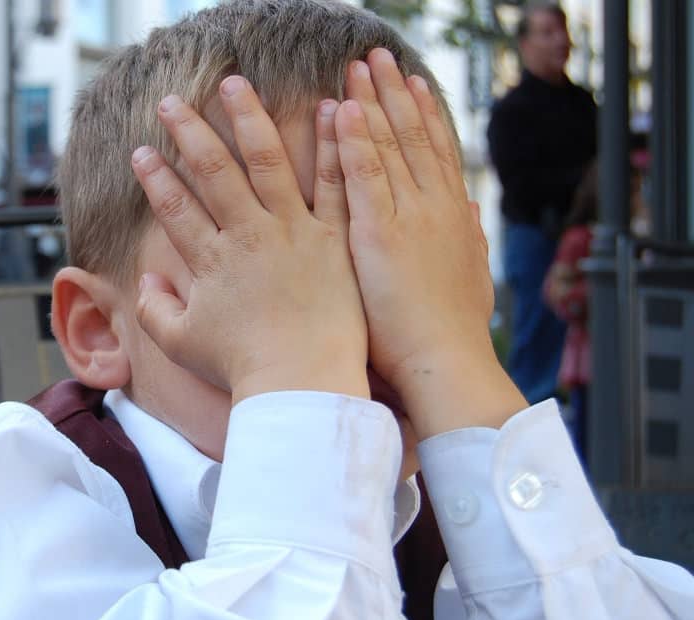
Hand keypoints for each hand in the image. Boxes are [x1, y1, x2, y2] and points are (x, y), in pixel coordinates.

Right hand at [130, 76, 368, 403]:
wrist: (303, 384)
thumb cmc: (243, 369)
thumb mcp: (183, 344)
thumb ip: (156, 310)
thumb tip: (145, 281)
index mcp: (211, 261)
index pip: (175, 207)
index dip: (153, 177)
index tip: (139, 151)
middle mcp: (248, 236)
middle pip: (213, 171)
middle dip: (189, 131)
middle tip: (171, 100)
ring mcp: (294, 232)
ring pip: (268, 161)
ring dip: (249, 118)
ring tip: (236, 84)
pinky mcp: (335, 238)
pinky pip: (334, 183)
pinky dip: (332, 144)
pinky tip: (330, 109)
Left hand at [336, 49, 525, 435]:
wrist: (445, 364)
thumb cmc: (449, 333)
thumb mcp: (469, 277)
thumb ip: (468, 239)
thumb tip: (473, 210)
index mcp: (453, 217)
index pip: (436, 152)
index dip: (423, 113)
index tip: (411, 80)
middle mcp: (435, 207)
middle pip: (414, 136)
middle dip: (394, 93)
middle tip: (377, 56)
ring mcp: (410, 217)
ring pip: (390, 146)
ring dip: (373, 102)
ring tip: (357, 66)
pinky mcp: (381, 234)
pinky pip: (366, 177)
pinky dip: (357, 140)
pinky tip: (346, 109)